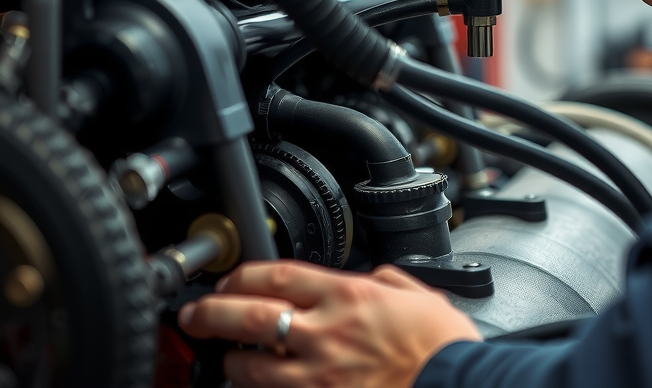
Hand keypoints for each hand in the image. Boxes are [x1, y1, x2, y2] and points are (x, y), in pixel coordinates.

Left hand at [178, 261, 481, 387]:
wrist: (458, 386)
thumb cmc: (442, 345)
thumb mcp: (414, 293)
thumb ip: (381, 281)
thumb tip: (365, 279)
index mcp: (348, 295)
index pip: (279, 275)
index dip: (245, 274)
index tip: (231, 277)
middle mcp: (326, 333)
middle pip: (252, 317)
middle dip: (213, 312)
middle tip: (193, 312)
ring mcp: (319, 376)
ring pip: (252, 367)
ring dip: (230, 360)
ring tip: (223, 356)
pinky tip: (254, 384)